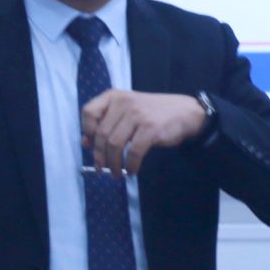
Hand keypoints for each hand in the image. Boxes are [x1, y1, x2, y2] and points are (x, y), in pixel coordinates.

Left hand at [80, 90, 205, 177]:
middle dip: (99, 156)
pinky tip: (132, 170)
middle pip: (101, 134)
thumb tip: (85, 143)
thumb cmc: (152, 113)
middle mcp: (123, 103)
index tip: (91, 145)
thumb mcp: (126, 112)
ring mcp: (137, 115)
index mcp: (114, 96)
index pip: (88, 112)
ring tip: (116, 173)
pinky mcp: (150, 129)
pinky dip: (130, 165)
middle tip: (102, 169)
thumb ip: (106, 123)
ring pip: (114, 145)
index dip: (87, 131)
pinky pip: (133, 152)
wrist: (184, 112)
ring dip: (113, 164)